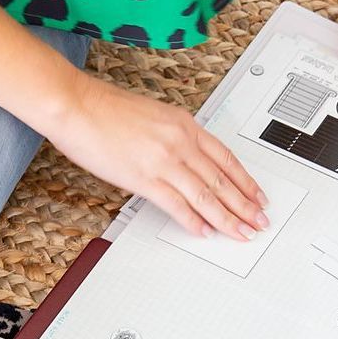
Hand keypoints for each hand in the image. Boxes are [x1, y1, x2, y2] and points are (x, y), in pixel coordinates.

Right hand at [47, 73, 268, 239]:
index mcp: (185, 124)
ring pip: (206, 195)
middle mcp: (180, 141)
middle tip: (259, 222)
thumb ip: (174, 136)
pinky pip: (177, 204)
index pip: (226, 158)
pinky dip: (193, 221)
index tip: (257, 196)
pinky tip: (204, 232)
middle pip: (222, 179)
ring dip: (227, 218)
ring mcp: (164, 161)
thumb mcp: (153, 116)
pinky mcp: (144, 178)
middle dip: (244, 205)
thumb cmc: (106, 110)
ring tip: (241, 232)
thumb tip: (185, 158)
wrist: (78, 106)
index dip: (246, 181)